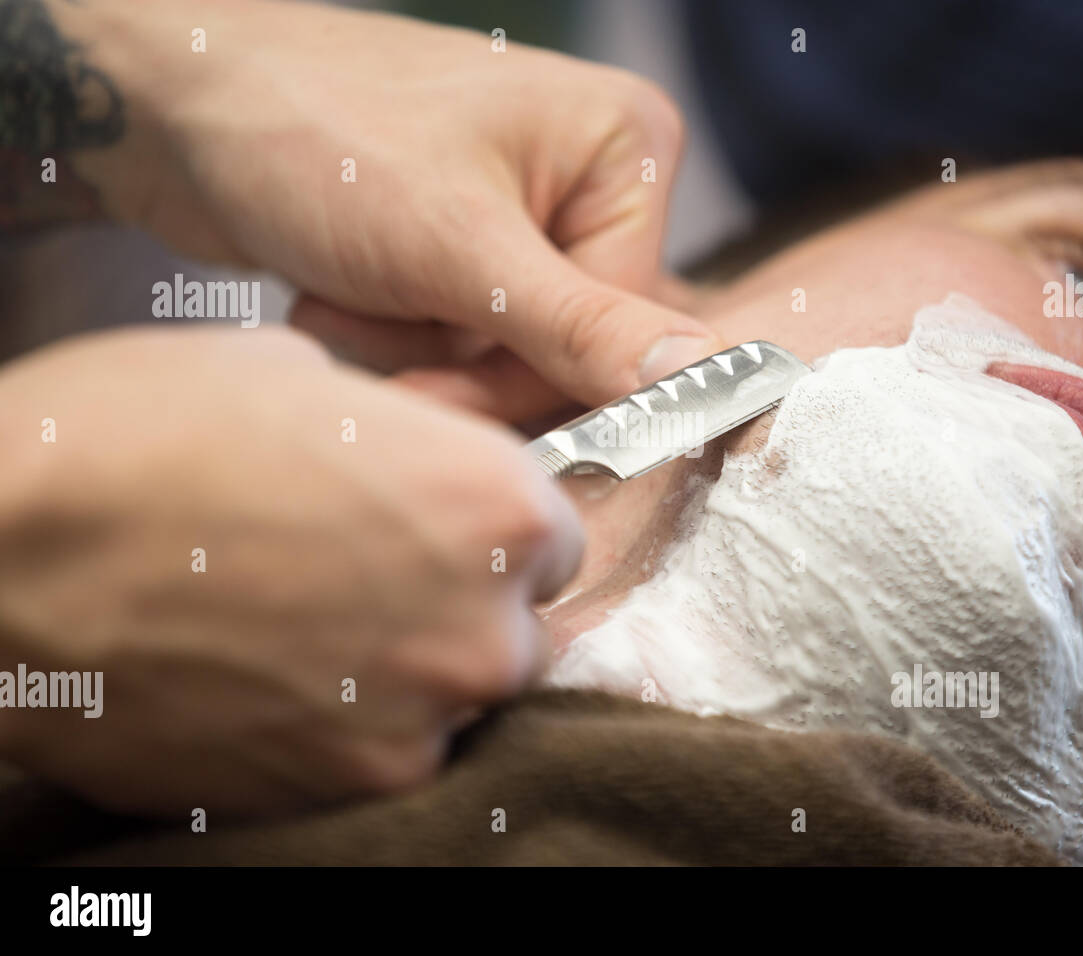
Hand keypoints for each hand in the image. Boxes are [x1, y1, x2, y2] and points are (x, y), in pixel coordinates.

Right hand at [0, 326, 582, 815]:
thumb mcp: (294, 374)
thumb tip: (401, 454)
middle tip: (360, 575)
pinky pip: (388, 750)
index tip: (437, 525)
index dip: (488, 526)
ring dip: (404, 665)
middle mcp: (484, 624)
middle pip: (514, 623)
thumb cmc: (139, 437)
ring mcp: (421, 718)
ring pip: (455, 693)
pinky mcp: (348, 787)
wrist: (0, 552)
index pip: (552, 534)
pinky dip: (349, 722)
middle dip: (456, 600)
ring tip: (305, 624)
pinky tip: (271, 674)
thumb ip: (395, 431)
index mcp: (495, 504)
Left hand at [57, 0, 722, 414]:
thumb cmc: (317, 137)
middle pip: (568, 350)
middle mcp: (588, 182)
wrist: (175, 109)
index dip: (538, 378)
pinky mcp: (466, 249)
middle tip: (388, 362)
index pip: (626, 325)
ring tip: (346, 298)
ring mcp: (524, 217)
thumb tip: (700, 379)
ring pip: (506, 362)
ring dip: (418, 357)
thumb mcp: (459, 246)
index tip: (452, 390)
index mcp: (625, 152)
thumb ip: (581, 326)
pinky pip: (460, 347)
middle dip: (465, 370)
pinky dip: (396, 343)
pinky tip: (339, 295)